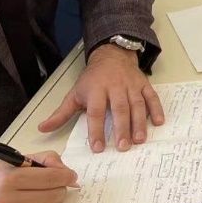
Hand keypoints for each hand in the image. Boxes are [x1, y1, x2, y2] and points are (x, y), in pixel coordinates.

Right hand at [0, 151, 77, 202]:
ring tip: (44, 200)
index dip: (66, 177)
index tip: (70, 177)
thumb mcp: (12, 161)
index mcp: (9, 179)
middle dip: (59, 190)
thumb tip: (67, 172)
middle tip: (55, 188)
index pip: (51, 179)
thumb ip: (42, 160)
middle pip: (52, 197)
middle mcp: (6, 201)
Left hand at [38, 44, 163, 152]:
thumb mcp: (75, 94)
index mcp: (96, 90)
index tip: (98, 147)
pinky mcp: (143, 84)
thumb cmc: (92, 79)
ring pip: (137, 105)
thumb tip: (43, 128)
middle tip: (122, 147)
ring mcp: (131, 85)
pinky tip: (159, 122)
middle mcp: (115, 87)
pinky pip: (152, 97)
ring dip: (139, 123)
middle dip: (121, 129)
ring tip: (140, 140)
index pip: (95, 112)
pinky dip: (157, 109)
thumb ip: (61, 114)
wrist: (111, 55)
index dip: (96, 130)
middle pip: (119, 109)